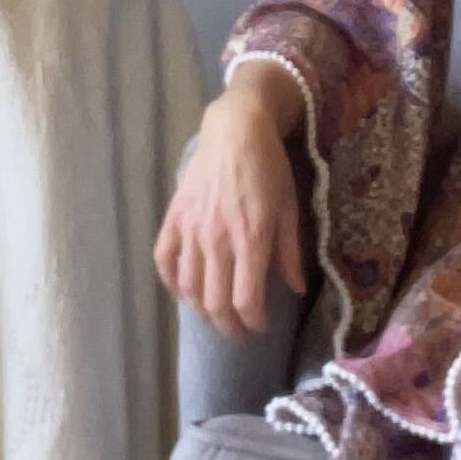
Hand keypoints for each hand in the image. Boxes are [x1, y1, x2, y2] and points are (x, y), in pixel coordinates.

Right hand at [153, 81, 306, 338]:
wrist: (237, 129)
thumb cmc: (270, 167)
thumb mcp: (289, 208)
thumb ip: (290, 253)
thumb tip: (295, 289)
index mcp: (251, 239)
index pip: (246, 300)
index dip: (253, 322)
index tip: (260, 326)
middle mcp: (218, 240)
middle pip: (215, 303)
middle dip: (228, 326)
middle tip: (239, 331)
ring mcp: (192, 230)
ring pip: (189, 289)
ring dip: (202, 311)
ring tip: (215, 316)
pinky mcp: (175, 218)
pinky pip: (165, 260)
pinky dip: (172, 282)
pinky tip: (183, 292)